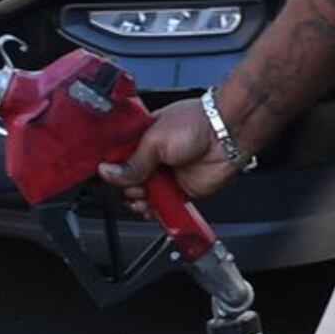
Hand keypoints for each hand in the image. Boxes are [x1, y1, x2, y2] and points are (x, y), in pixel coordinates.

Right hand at [100, 104, 239, 203]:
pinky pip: (162, 206)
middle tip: (134, 185)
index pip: (118, 160)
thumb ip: (132, 162)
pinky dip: (155, 211)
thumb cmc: (197, 122)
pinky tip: (151, 208)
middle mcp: (153, 158)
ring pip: (142, 196)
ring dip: (138, 201)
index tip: (109, 177)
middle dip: (126, 188)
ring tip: (143, 196)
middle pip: (127, 181)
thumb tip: (107, 173)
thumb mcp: (155, 140)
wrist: (227, 132)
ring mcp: (167, 174)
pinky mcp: (181, 190)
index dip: (113, 171)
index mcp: (143, 139)